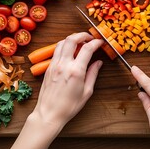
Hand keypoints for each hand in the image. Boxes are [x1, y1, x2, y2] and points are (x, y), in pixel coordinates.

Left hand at [9, 32, 103, 148]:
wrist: (49, 113)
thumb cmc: (69, 106)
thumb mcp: (87, 92)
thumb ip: (93, 74)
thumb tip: (98, 63)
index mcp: (76, 71)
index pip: (87, 48)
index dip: (96, 42)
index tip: (100, 42)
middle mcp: (64, 64)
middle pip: (72, 39)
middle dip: (82, 35)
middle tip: (90, 37)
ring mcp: (54, 64)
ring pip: (62, 42)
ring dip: (72, 39)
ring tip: (80, 43)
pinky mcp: (49, 67)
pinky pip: (56, 51)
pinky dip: (64, 46)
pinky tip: (70, 52)